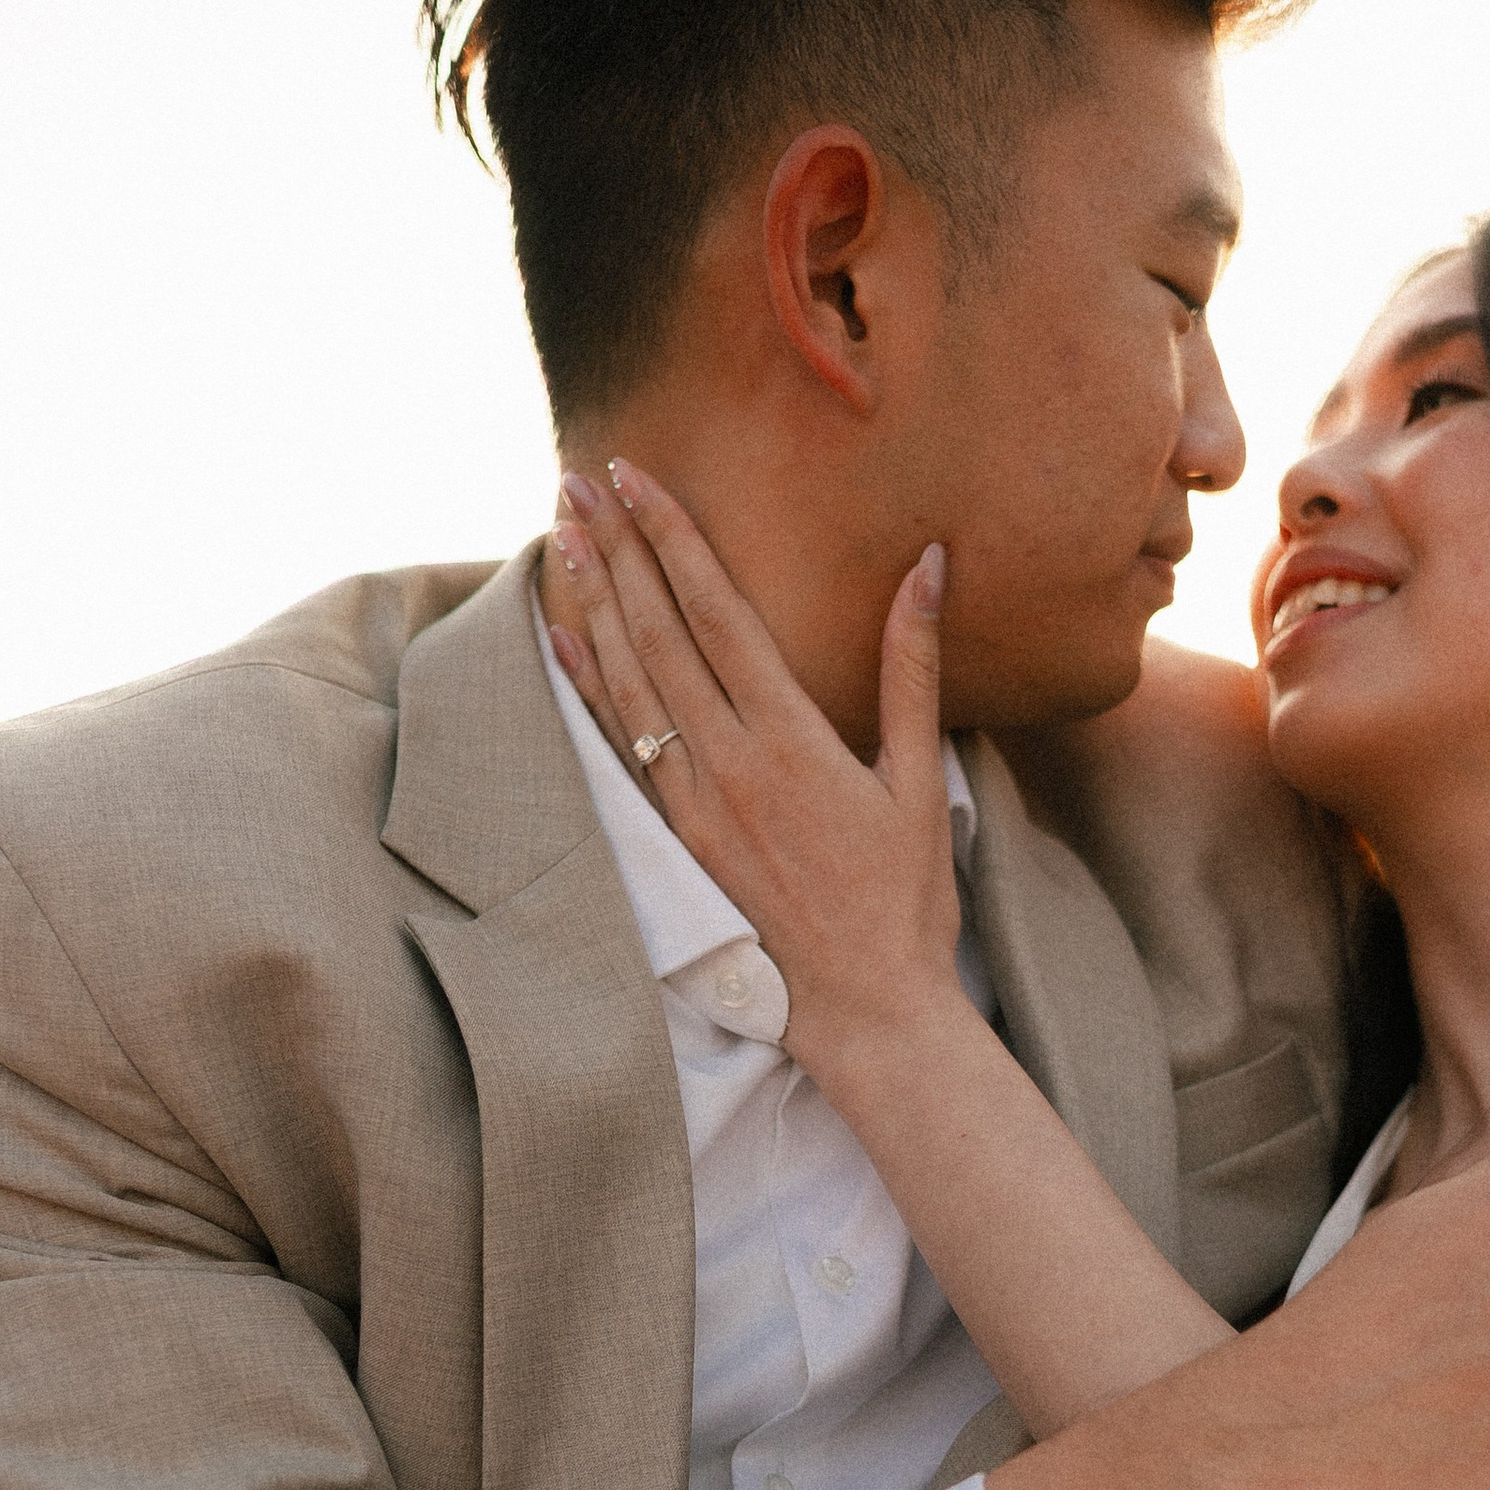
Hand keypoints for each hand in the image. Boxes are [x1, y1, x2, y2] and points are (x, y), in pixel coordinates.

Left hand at [549, 461, 964, 1082]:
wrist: (868, 1011)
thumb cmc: (908, 901)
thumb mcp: (924, 781)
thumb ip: (914, 668)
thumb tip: (927, 566)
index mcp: (791, 741)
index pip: (717, 614)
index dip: (672, 539)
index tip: (638, 478)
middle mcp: (728, 766)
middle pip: (659, 634)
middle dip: (617, 550)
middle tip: (581, 478)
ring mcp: (695, 805)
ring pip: (630, 683)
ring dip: (593, 602)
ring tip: (561, 532)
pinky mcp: (680, 840)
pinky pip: (622, 746)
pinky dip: (589, 688)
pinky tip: (562, 639)